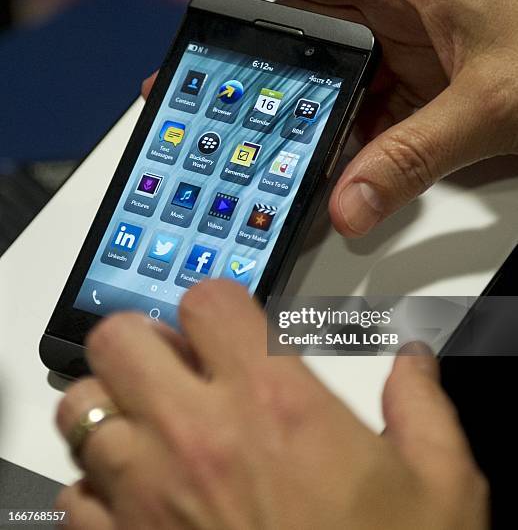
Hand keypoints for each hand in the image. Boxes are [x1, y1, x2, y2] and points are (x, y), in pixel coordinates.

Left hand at [55, 280, 486, 528]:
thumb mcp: (439, 487)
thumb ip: (423, 405)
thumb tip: (415, 360)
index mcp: (275, 403)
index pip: (207, 301)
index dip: (217, 305)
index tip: (229, 326)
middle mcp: (198, 437)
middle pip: (120, 340)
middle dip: (144, 340)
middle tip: (176, 362)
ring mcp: (147, 496)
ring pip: (81, 409)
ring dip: (112, 405)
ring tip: (151, 422)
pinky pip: (74, 492)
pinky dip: (97, 483)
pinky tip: (138, 494)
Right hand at [143, 0, 517, 236]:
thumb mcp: (491, 102)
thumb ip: (415, 156)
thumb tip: (348, 206)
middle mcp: (401, 15)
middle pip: (304, 31)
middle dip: (248, 57)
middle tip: (198, 84)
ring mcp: (411, 57)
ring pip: (335, 83)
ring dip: (298, 112)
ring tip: (252, 138)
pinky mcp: (425, 92)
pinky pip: (368, 116)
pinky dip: (345, 143)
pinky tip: (326, 168)